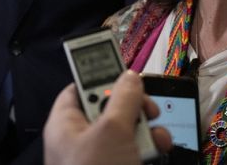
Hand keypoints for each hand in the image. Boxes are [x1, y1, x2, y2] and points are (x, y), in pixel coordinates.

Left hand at [43, 71, 172, 164]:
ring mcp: (99, 159)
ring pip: (126, 132)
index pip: (78, 87)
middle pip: (108, 108)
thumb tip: (130, 76)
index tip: (125, 71)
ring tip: (158, 139)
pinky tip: (160, 152)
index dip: (101, 77)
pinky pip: (134, 153)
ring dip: (146, 131)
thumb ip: (123, 98)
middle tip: (148, 109)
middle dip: (133, 107)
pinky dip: (148, 150)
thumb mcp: (113, 130)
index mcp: (65, 123)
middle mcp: (79, 139)